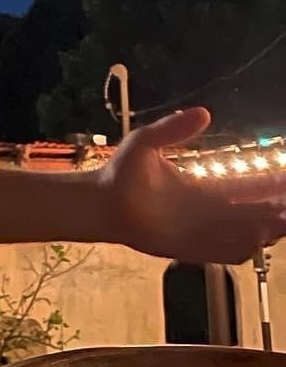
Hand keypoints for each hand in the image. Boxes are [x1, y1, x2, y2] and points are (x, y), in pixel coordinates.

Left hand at [100, 108, 285, 263]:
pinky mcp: (190, 249)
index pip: (249, 186)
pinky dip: (243, 248)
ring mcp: (202, 232)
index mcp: (206, 188)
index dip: (273, 184)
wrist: (99, 202)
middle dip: (278, 207)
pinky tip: (257, 239)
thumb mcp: (147, 142)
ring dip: (266, 228)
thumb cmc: (123, 172)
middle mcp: (211, 212)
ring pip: (247, 234)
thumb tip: (203, 112)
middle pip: (256, 212)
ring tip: (282, 218)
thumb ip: (174, 129)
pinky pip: (224, 253)